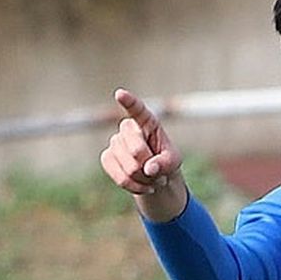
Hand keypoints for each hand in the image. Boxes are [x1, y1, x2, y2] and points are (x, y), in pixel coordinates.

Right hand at [101, 88, 186, 220]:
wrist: (153, 176)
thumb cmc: (165, 162)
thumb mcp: (173, 162)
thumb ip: (165, 163)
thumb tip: (148, 168)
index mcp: (147, 122)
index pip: (137, 110)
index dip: (129, 102)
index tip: (120, 93)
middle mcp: (128, 128)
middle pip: (137, 151)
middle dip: (150, 167)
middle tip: (159, 173)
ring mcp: (115, 142)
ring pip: (129, 168)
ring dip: (144, 179)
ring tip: (152, 179)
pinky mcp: (107, 158)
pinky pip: (120, 177)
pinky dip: (133, 186)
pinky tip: (142, 186)